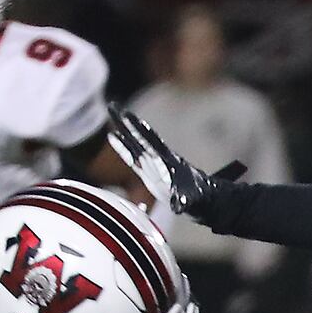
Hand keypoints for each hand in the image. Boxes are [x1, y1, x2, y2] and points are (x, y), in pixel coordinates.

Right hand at [107, 102, 245, 222]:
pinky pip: (132, 156)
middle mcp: (158, 157)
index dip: (141, 132)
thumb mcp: (189, 200)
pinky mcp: (147, 170)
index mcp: (167, 161)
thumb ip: (182, 201)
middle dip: (128, 123)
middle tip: (113, 106)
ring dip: (123, 129)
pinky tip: (113, 135)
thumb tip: (179, 206)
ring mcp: (152, 162)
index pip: (152, 143)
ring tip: (113, 112)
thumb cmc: (195, 198)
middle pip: (140, 136)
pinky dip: (122, 146)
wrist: (199, 199)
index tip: (130, 118)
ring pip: (134, 143)